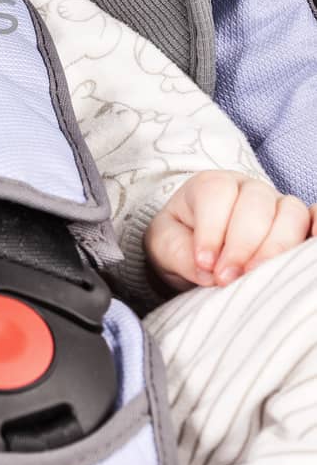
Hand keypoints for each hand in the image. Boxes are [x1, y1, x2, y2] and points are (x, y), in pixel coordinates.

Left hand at [144, 170, 313, 294]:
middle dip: (242, 245)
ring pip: (291, 213)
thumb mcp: (164, 246)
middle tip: (226, 278)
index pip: (217, 194)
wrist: (193, 249)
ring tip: (255, 277)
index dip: (212, 230)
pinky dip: (316, 231)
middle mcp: (248, 189)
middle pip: (256, 203)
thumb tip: (209, 273)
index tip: (205, 264)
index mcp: (210, 185)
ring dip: (275, 247)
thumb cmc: (179, 243)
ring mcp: (277, 205)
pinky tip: (304, 256)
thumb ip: (180, 255)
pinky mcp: (296, 225)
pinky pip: (314, 219)